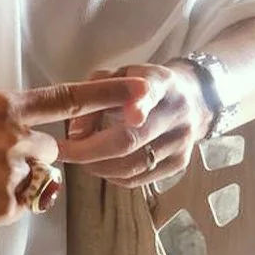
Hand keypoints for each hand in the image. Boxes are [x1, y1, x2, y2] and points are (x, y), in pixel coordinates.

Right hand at [0, 76, 149, 240]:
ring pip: (39, 178)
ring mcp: (14, 177)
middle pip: (49, 148)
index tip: (143, 91)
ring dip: (18, 179)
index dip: (109, 95)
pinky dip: (4, 203)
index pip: (66, 100)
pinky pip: (23, 204)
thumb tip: (5, 116)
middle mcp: (15, 139)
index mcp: (2, 108)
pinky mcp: (9, 209)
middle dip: (27, 154)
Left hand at [58, 63, 211, 187]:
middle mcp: (176, 113)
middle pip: (131, 140)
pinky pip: (138, 179)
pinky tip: (101, 165)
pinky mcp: (179, 164)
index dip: (140, 105)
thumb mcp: (117, 75)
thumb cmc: (140, 86)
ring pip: (132, 165)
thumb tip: (76, 131)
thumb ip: (94, 94)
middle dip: (89, 150)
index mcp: (160, 83)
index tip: (132, 116)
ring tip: (79, 157)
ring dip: (97, 166)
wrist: (190, 99)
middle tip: (63, 151)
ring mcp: (181, 142)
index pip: (151, 94)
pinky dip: (112, 176)